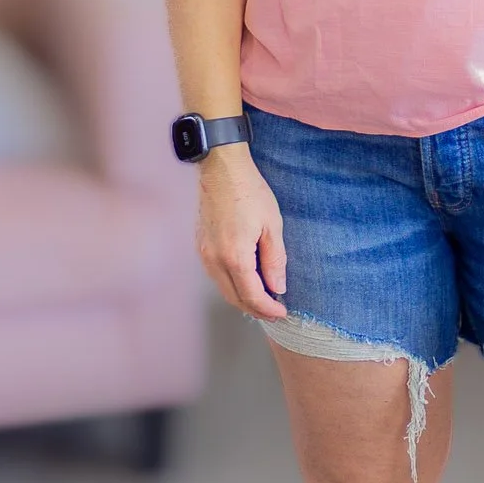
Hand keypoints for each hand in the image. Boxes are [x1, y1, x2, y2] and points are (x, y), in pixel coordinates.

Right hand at [195, 146, 287, 318]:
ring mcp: (204, 254)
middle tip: (275, 311)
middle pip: (235, 298)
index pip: (252, 296)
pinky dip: (231, 285)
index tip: (282, 313)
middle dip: (256, 309)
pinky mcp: (200, 246)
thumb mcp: (272, 225)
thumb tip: (277, 288)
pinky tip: (246, 280)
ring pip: (223, 289)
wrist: (221, 169)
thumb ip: (274, 260)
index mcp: (234, 256)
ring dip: (243, 298)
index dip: (268, 309)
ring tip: (264, 298)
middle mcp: (214, 260)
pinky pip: (216, 276)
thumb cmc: (249, 192)